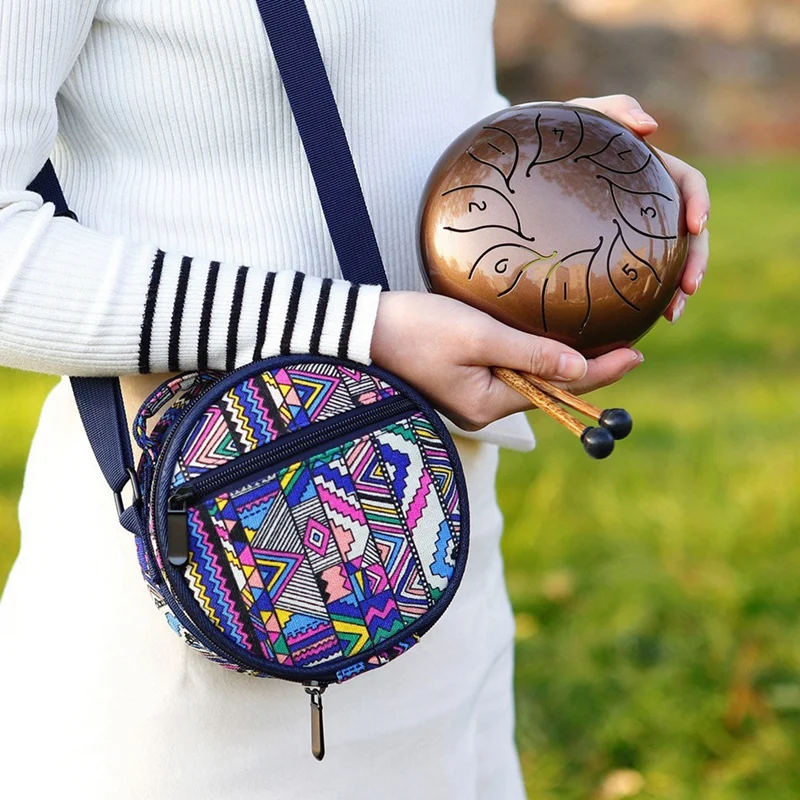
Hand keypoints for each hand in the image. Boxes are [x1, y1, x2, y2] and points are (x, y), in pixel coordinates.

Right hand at [370, 292, 642, 429]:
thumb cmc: (415, 329)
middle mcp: (483, 408)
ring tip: (597, 344)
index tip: (637, 355)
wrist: (361, 328)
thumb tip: (578, 367)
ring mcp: (471, 396)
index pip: (557, 389)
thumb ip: (528, 352)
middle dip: (586, 370)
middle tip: (627, 348)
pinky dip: (532, 358)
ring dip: (559, 363)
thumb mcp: (476, 336)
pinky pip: (507, 372)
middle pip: (546, 388)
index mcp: (489, 404)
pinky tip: (547, 343)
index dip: (600, 373)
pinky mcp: (460, 379)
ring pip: (528, 380)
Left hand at [567, 94, 710, 322]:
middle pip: (686, 234)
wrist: (508, 166)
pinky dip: (639, 301)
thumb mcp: (574, 116)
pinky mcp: (606, 255)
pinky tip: (633, 324)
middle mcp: (644, 205)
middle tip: (688, 288)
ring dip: (675, 289)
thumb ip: (611, 110)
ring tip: (671, 315)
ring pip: (666, 263)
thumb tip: (651, 126)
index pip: (686, 185)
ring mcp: (627, 232)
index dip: (699, 203)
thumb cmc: (545, 134)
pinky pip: (630, 280)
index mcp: (647, 171)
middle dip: (694, 260)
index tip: (695, 226)